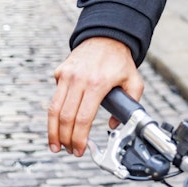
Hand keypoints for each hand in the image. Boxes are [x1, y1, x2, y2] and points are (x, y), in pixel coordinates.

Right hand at [47, 37, 142, 156]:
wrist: (107, 36)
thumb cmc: (120, 60)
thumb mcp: (134, 80)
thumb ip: (131, 103)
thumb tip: (113, 124)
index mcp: (98, 83)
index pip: (83, 118)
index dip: (79, 138)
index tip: (80, 150)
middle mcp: (80, 79)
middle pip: (66, 117)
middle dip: (65, 139)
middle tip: (69, 150)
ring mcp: (67, 75)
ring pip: (54, 109)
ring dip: (52, 131)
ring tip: (56, 145)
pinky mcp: (60, 72)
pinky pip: (55, 96)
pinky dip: (54, 113)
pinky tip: (59, 123)